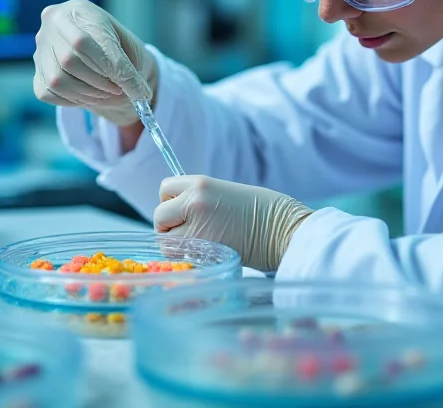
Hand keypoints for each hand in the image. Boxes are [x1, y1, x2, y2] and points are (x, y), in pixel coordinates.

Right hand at [33, 0, 156, 125]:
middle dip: (101, 81)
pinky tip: (90, 94)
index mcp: (79, 9)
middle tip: (119, 89)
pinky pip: (49, 92)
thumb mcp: (132, 49)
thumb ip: (133, 69)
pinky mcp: (37, 73)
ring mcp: (41, 48)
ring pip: (58, 79)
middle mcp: (53, 24)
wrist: (102, 53)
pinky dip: (74, 100)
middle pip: (69, 60)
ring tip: (107, 92)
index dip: (114, 69)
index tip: (138, 91)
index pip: (88, 41)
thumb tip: (139, 96)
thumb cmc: (119, 47)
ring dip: (89, 93)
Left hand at [154, 176, 312, 271]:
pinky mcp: (203, 251)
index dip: (171, 202)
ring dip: (176, 245)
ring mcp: (197, 227)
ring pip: (165, 241)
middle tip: (192, 232)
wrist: (284, 229)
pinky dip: (186, 259)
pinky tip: (206, 254)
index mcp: (200, 183)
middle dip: (170, 226)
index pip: (164, 189)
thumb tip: (177, 215)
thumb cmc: (262, 211)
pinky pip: (179, 258)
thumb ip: (198, 200)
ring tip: (202, 244)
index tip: (185, 212)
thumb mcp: (225, 193)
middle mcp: (194, 202)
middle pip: (159, 216)